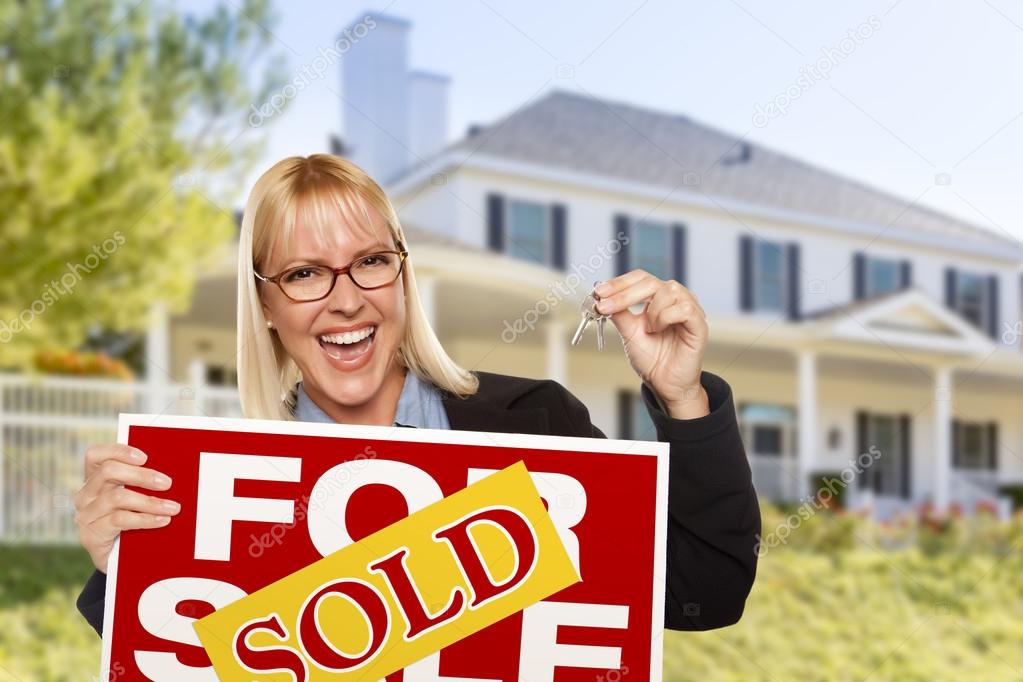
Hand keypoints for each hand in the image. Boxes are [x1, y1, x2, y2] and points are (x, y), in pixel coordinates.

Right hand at [73, 443, 179, 572]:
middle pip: (108, 472)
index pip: (96, 455)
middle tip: (167, 483)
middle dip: (141, 475)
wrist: (119, 561)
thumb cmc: (131, 522)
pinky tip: (162, 520)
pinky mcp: (90, 535)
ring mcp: (85, 515)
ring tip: (173, 507)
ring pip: (117, 498)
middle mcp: (85, 495)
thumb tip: (168, 472)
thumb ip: (141, 483)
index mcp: (94, 479)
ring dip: (150, 501)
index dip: (118, 451)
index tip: (145, 457)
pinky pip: (120, 520)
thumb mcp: (134, 499)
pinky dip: (145, 519)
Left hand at [595, 270, 709, 419]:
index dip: (619, 283)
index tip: (599, 292)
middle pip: (651, 281)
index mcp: (658, 298)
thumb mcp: (628, 332)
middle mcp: (675, 299)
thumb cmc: (651, 358)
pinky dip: (666, 317)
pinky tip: (659, 330)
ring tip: (648, 329)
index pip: (640, 278)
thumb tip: (602, 296)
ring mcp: (689, 309)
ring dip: (652, 310)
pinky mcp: (699, 323)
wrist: (664, 383)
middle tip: (606, 306)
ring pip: (670, 290)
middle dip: (625, 293)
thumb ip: (619, 313)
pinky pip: (685, 308)